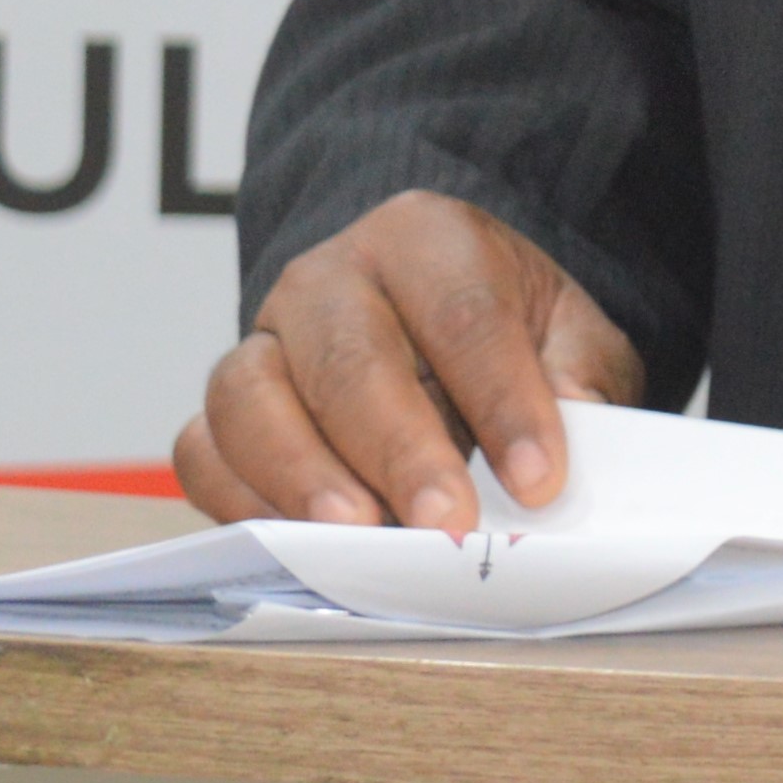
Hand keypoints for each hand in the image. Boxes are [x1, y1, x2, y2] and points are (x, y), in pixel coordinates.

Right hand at [173, 188, 645, 534]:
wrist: (430, 322)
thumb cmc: (503, 332)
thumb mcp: (566, 332)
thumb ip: (580, 371)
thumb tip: (574, 420)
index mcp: (425, 237)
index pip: (463, 313)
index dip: (502, 399)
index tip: (539, 479)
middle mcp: (331, 276)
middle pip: (351, 355)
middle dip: (399, 447)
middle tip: (444, 522)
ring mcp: (264, 337)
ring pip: (253, 395)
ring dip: (303, 473)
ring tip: (357, 534)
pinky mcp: (223, 406)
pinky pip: (203, 450)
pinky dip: (239, 500)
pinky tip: (297, 544)